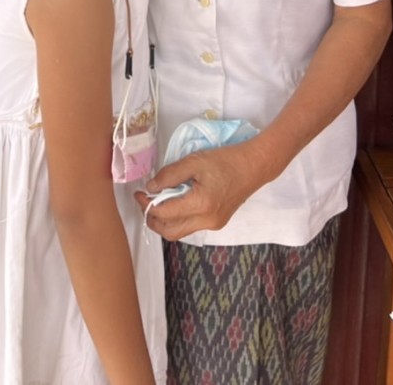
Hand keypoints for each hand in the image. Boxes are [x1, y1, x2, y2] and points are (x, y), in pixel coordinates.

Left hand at [133, 139, 280, 240]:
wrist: (253, 167)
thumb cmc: (225, 160)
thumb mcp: (194, 161)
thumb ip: (169, 175)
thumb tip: (150, 188)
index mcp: (201, 204)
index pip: (164, 213)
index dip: (146, 204)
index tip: (138, 193)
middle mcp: (207, 220)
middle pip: (170, 232)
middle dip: (152, 220)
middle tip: (143, 203)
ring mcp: (214, 224)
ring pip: (180, 232)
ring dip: (165, 222)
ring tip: (156, 203)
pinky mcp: (218, 223)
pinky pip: (191, 227)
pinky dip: (178, 219)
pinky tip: (175, 204)